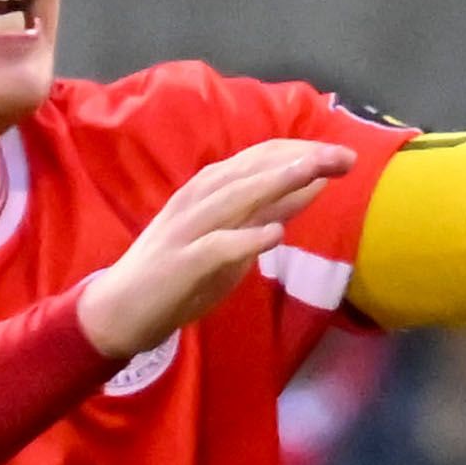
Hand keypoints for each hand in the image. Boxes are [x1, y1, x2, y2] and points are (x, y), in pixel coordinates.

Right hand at [77, 137, 355, 363]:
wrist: (120, 310)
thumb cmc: (180, 274)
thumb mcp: (232, 239)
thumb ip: (266, 212)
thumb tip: (311, 187)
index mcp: (210, 189)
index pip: (260, 159)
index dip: (301, 154)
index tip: (343, 157)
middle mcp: (199, 199)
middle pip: (253, 170)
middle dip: (300, 161)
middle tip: (345, 157)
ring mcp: (188, 229)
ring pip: (235, 198)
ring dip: (275, 183)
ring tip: (314, 172)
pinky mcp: (181, 263)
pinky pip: (216, 248)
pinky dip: (245, 240)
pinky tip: (275, 235)